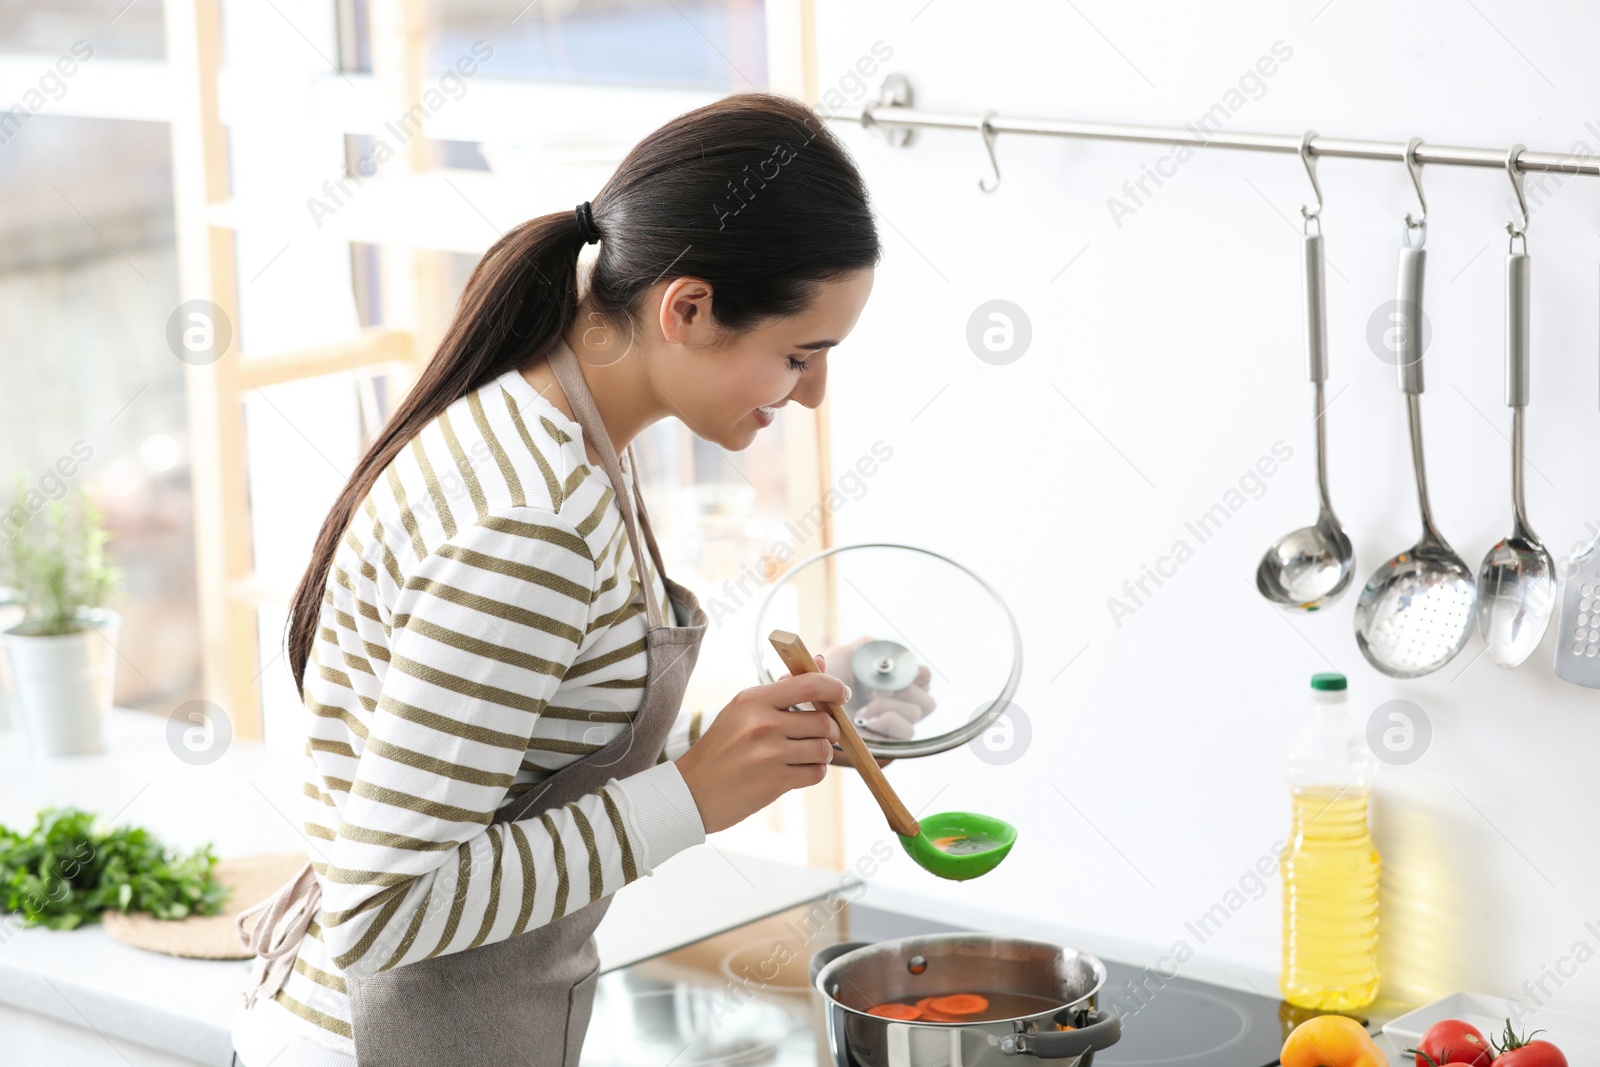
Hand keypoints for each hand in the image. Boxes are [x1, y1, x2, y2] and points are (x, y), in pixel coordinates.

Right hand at [675, 657, 849, 833]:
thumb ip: (783, 688)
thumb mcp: (743, 711)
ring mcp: (769, 753)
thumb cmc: (721, 749)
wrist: (691, 792)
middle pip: (823, 720)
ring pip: (823, 749)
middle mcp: (762, 723)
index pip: (809, 684)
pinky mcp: (775, 781)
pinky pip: (816, 773)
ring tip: (801, 756)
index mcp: (753, 699)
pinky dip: (812, 773)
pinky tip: (794, 772)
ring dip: (820, 754)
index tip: (842, 694)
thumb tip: (818, 660)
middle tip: (817, 735)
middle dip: (829, 730)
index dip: (834, 688)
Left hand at [820, 635, 935, 740]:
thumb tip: (877, 645)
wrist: (803, 709)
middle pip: (927, 700)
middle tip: (877, 688)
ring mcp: (894, 727)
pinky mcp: (888, 744)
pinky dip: (888, 720)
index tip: (889, 669)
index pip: (923, 676)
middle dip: (905, 689)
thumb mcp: (842, 656)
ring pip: (917, 714)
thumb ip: (863, 646)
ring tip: (866, 706)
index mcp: (893, 684)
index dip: (914, 671)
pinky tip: (866, 719)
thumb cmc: (821, 684)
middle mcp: (899, 707)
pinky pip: (906, 731)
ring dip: (890, 704)